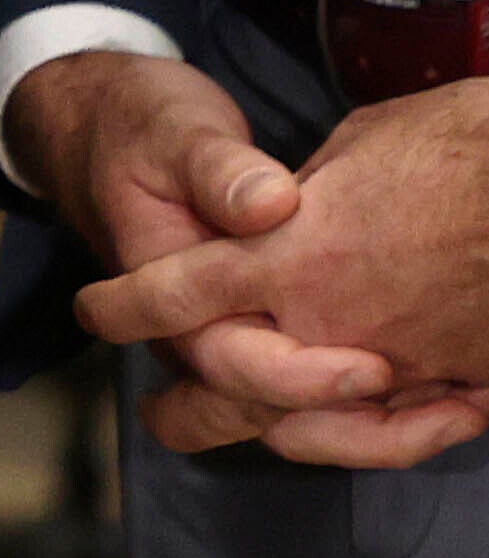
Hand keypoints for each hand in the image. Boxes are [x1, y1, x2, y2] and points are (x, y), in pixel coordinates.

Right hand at [69, 61, 488, 464]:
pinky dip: (391, 400)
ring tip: (468, 403)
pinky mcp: (272, 331)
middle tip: (447, 406)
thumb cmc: (142, 127)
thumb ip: (220, 172)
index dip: (304, 376)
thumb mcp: (175, 134)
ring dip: (387, 427)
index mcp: (166, 300)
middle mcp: (199, 336)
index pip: (234, 368)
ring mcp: (236, 339)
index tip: (376, 363)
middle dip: (362, 430)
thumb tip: (274, 204)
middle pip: (275, 423)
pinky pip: (329, 394)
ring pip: (308, 424)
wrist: (104, 128)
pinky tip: (456, 380)